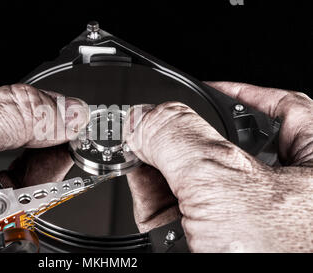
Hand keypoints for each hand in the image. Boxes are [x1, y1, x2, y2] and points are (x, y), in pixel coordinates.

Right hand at [124, 82, 312, 251]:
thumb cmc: (279, 263)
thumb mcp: (223, 181)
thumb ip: (179, 137)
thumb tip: (143, 119)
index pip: (283, 108)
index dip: (240, 92)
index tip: (206, 87)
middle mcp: (280, 192)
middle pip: (224, 145)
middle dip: (180, 133)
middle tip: (155, 123)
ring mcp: (241, 218)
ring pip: (193, 177)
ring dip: (158, 163)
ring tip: (139, 150)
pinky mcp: (210, 240)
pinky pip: (177, 207)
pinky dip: (152, 191)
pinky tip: (138, 177)